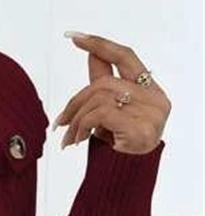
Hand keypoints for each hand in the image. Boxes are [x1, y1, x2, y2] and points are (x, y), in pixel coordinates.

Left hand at [51, 32, 170, 153]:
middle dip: (75, 103)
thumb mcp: (110, 111)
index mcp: (150, 89)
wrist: (125, 178)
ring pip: (99, 100)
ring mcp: (151, 113)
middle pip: (103, 84)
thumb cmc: (120, 143)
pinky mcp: (142, 129)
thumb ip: (103, 84)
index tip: (74, 36)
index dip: (100, 45)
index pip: (125, 56)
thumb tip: (90, 52)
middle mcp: (155, 98)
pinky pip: (101, 115)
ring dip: (76, 120)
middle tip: (59, 124)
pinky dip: (83, 126)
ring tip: (68, 138)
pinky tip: (77, 141)